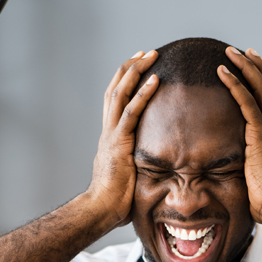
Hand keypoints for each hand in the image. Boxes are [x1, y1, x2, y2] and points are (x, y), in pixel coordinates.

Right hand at [85, 51, 160, 229]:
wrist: (101, 210)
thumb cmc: (117, 200)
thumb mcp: (131, 174)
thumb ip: (140, 162)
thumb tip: (159, 164)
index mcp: (111, 137)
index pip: (116, 101)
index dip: (126, 81)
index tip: (139, 65)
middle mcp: (108, 131)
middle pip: (115, 89)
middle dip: (130, 68)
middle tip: (146, 52)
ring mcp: (111, 135)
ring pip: (121, 94)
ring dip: (136, 71)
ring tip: (151, 55)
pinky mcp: (118, 143)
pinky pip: (132, 112)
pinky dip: (143, 94)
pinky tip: (155, 79)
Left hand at [218, 47, 261, 224]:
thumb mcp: (260, 176)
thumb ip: (252, 167)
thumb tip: (241, 174)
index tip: (256, 68)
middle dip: (257, 66)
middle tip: (244, 51)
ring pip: (260, 87)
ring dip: (245, 67)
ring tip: (230, 52)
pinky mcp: (260, 133)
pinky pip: (246, 101)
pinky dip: (234, 83)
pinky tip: (222, 71)